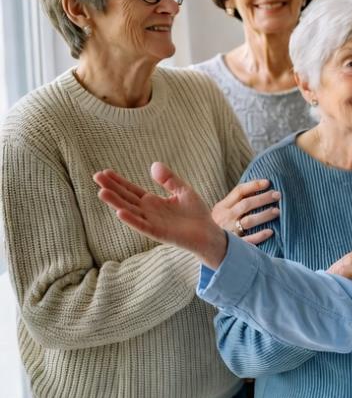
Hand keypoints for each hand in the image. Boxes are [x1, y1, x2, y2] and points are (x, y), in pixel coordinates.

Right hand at [94, 162, 230, 267]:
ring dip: (115, 202)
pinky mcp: (158, 233)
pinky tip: (119, 212)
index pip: (131, 190)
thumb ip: (169, 179)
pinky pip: (142, 226)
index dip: (119, 181)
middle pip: (126, 198)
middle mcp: (148, 212)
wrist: (209, 233)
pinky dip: (131, 220)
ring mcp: (151, 222)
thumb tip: (154, 164)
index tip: (104, 172)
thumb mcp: (183, 190)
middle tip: (96, 177)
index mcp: (153, 202)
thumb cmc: (196, 214)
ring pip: (130, 211)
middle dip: (112, 188)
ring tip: (101, 192)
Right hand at [210, 177, 279, 243]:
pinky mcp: (232, 245)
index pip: (239, 191)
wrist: (201, 246)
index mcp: (222, 207)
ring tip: (277, 211)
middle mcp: (225, 218)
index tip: (268, 182)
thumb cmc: (217, 225)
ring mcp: (228, 231)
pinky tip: (271, 231)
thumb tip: (258, 188)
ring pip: (248, 221)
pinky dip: (259, 236)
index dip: (254, 185)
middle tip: (277, 195)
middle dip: (263, 198)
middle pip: (246, 205)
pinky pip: (248, 240)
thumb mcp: (221, 211)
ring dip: (264, 215)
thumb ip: (234, 201)